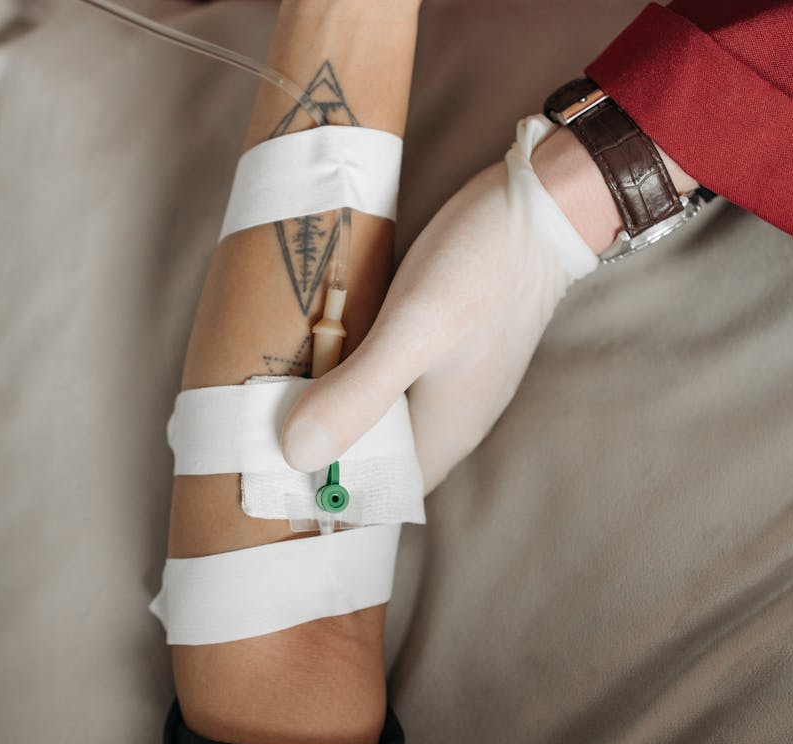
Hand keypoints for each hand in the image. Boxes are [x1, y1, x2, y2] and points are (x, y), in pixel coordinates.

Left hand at [279, 116, 619, 489]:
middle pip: (370, 453)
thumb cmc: (482, 266)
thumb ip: (360, 392)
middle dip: (316, 445)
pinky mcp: (434, 343)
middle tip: (251, 428)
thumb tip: (297, 452)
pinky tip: (311, 350)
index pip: (375, 490)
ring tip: (265, 392)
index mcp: (443, 433)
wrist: (541, 202)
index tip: (266, 477)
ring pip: (373, 411)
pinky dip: (344, 369)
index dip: (323, 492)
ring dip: (326, 403)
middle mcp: (444, 416)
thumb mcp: (413, 328)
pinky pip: (380, 374)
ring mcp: (442, 378)